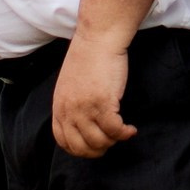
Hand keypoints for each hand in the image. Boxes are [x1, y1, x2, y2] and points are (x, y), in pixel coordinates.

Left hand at [52, 37, 135, 157]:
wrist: (98, 39)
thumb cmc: (88, 57)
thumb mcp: (69, 85)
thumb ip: (71, 104)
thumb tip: (82, 122)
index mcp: (59, 107)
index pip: (64, 141)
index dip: (80, 149)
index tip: (94, 146)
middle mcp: (69, 111)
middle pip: (82, 147)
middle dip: (98, 150)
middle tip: (110, 141)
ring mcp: (85, 108)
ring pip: (100, 141)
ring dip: (114, 141)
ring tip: (122, 132)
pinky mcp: (104, 103)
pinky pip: (115, 130)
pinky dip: (125, 133)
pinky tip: (130, 129)